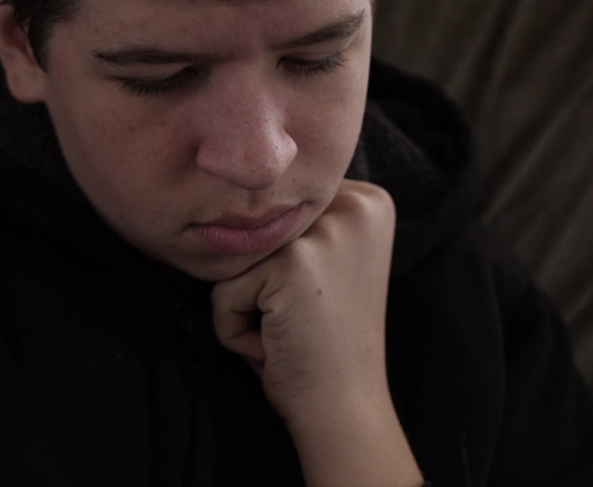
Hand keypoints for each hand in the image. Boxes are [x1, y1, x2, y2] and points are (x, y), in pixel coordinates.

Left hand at [211, 179, 421, 486]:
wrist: (343, 407)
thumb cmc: (324, 342)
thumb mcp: (330, 263)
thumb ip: (302, 222)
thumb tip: (240, 185)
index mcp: (370, 201)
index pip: (281, 208)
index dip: (282, 262)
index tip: (318, 297)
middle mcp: (356, 205)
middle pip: (257, 227)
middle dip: (262, 280)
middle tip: (301, 317)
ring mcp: (326, 232)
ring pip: (236, 254)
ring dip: (246, 302)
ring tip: (286, 329)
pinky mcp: (292, 263)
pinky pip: (222, 290)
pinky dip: (233, 327)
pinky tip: (275, 344)